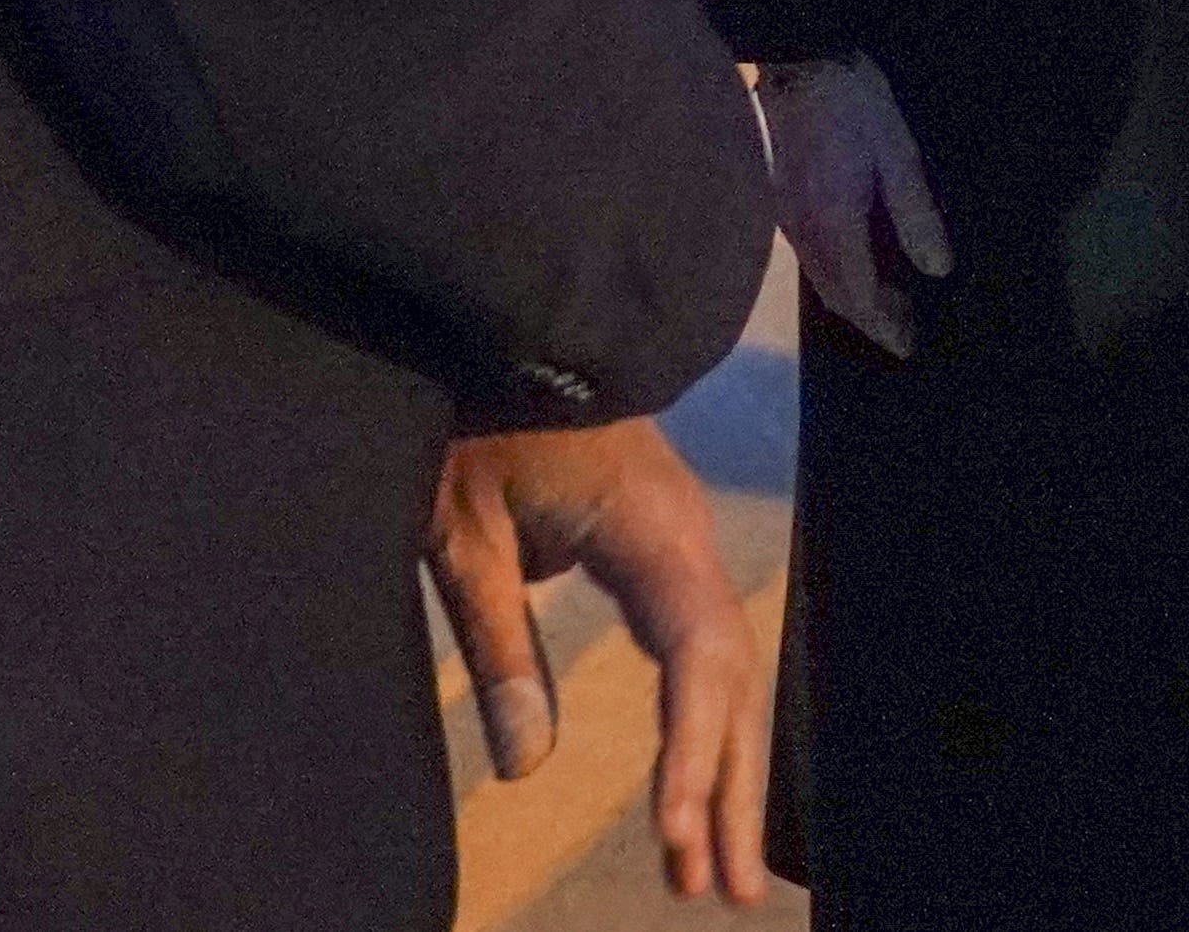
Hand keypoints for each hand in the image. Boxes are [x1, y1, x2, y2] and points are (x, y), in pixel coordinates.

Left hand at [427, 420, 770, 901]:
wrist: (495, 315)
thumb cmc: (468, 414)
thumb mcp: (460, 531)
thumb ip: (498, 644)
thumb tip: (531, 768)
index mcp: (649, 528)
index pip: (696, 656)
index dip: (692, 750)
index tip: (675, 835)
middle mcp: (684, 538)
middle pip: (728, 677)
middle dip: (726, 785)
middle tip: (718, 892)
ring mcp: (679, 540)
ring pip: (721, 670)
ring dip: (719, 767)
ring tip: (710, 874)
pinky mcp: (657, 546)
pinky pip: (697, 649)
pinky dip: (698, 724)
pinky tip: (690, 789)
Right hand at [756, 55, 950, 356]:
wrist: (798, 60)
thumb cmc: (855, 103)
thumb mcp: (898, 154)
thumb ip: (916, 215)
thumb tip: (938, 270)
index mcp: (835, 222)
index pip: (859, 294)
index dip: (884, 325)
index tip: (908, 345)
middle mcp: (805, 231)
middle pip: (835, 295)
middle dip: (870, 320)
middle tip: (906, 329)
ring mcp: (786, 217)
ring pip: (819, 278)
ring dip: (852, 299)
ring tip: (890, 301)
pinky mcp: (780, 201)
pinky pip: (809, 256)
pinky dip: (835, 275)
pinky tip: (857, 263)